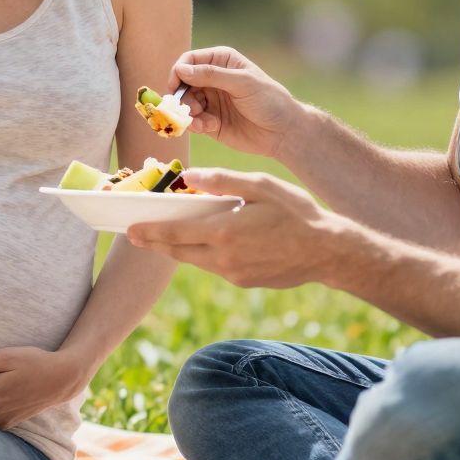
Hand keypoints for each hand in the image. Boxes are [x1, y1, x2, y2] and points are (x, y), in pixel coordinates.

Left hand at [127, 168, 346, 289]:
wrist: (327, 252)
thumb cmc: (296, 212)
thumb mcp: (261, 185)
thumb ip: (223, 181)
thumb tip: (188, 177)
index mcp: (224, 231)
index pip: (176, 234)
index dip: (151, 232)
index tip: (131, 230)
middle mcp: (224, 258)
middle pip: (179, 252)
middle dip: (156, 244)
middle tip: (137, 236)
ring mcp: (234, 274)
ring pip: (196, 261)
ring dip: (180, 249)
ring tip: (168, 237)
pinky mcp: (245, 282)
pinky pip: (217, 267)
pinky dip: (206, 255)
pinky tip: (208, 243)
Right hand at [171, 47, 303, 159]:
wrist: (283, 132)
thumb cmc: (269, 100)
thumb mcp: (242, 83)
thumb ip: (212, 75)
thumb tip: (181, 70)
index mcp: (221, 61)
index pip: (190, 61)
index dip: (179, 72)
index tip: (175, 86)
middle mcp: (212, 79)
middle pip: (182, 83)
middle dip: (182, 97)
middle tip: (190, 109)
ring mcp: (210, 100)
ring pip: (184, 104)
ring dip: (189, 113)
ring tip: (204, 121)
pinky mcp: (210, 121)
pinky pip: (192, 121)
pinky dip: (196, 125)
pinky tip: (211, 127)